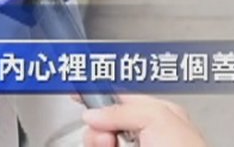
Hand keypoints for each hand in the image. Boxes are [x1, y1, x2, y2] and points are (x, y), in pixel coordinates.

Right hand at [81, 95, 207, 146]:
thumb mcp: (157, 118)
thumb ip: (123, 109)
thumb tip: (95, 113)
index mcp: (157, 112)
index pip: (118, 95)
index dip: (96, 91)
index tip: (76, 91)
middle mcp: (145, 134)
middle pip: (102, 122)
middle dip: (97, 127)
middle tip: (107, 138)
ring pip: (98, 141)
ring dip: (96, 141)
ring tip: (110, 146)